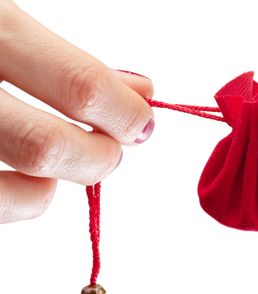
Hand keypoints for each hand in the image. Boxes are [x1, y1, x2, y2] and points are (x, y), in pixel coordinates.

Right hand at [0, 1, 153, 222]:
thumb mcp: (6, 27)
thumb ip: (70, 63)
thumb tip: (142, 92)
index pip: (79, 86)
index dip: (125, 114)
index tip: (141, 123)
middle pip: (49, 148)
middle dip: (100, 157)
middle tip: (110, 149)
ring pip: (20, 195)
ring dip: (57, 186)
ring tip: (61, 164)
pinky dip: (22, 200)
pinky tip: (21, 177)